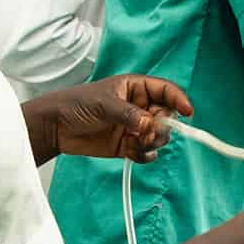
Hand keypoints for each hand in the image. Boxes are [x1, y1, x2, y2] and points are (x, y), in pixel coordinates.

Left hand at [25, 74, 192, 162]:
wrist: (55, 128)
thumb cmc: (77, 105)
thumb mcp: (104, 104)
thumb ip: (128, 114)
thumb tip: (149, 125)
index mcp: (137, 88)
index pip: (166, 91)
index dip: (179, 100)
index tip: (188, 112)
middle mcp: (140, 107)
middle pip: (167, 117)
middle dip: (162, 127)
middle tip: (149, 134)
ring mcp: (135, 127)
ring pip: (159, 136)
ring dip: (153, 142)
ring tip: (136, 144)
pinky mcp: (128, 145)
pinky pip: (147, 152)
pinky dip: (144, 155)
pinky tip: (132, 154)